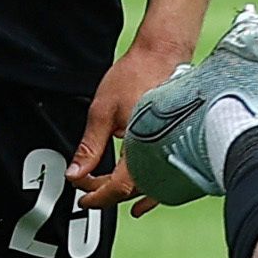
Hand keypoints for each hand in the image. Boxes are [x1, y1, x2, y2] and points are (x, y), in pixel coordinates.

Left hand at [65, 38, 184, 211]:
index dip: (98, 196)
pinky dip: (156, 188)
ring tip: (117, 204)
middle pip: (135, 189)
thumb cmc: (136, 75)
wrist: (164, 53)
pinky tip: (149, 195)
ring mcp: (175, 149)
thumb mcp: (102, 111)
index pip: (119, 187)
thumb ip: (90, 147)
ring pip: (155, 186)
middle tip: (87, 189)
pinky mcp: (181, 143)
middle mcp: (163, 152)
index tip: (82, 195)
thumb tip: (76, 174)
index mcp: (142, 146)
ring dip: (134, 196)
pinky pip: (170, 175)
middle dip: (109, 193)